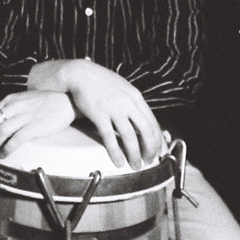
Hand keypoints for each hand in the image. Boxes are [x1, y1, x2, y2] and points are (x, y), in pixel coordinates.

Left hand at [0, 90, 75, 157]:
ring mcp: (24, 116)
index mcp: (10, 100)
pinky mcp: (35, 126)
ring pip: (0, 132)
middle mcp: (14, 107)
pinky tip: (4, 154)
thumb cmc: (46, 101)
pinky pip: (15, 139)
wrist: (67, 100)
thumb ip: (8, 106)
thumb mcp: (23, 98)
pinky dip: (6, 149)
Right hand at [29, 59, 162, 167]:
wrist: (81, 73)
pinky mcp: (99, 114)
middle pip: (145, 130)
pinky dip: (116, 152)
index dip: (157, 140)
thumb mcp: (123, 88)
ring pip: (129, 136)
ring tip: (135, 166)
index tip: (158, 151)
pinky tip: (118, 162)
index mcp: (136, 97)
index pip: (153, 122)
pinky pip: (110, 137)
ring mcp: (113, 108)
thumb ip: (134, 102)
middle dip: (150, 149)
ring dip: (134, 154)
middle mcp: (128, 103)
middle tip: (149, 161)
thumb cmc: (101, 82)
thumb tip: (143, 119)